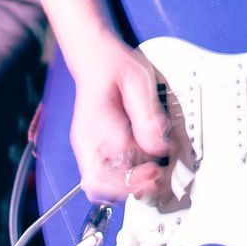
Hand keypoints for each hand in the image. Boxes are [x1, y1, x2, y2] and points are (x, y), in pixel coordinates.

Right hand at [66, 33, 172, 205]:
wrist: (93, 57)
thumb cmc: (112, 64)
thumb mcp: (138, 81)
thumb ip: (148, 115)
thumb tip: (160, 146)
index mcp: (95, 120)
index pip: (115, 158)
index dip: (139, 168)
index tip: (158, 164)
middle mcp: (86, 138)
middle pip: (97, 182)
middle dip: (128, 187)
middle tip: (155, 178)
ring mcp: (86, 145)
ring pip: (96, 184)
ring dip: (123, 188)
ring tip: (150, 178)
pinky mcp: (92, 148)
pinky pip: (100, 176)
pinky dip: (119, 181)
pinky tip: (139, 171)